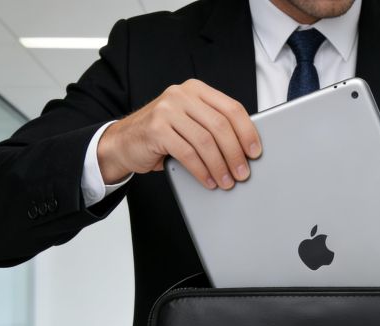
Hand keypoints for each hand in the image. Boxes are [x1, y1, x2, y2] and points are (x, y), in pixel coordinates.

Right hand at [97, 79, 261, 189]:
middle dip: (235, 153)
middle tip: (243, 173)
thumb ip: (212, 127)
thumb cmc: (163, 135)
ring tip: (227, 181)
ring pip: (205, 141)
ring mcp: (167, 109)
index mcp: (196, 90)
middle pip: (220, 126)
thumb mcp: (190, 123)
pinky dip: (202, 171)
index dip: (247, 132)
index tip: (255, 152)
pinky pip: (188, 153)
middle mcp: (181, 94)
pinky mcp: (156, 128)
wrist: (124, 142)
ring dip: (220, 166)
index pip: (231, 108)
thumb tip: (244, 150)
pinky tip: (209, 181)